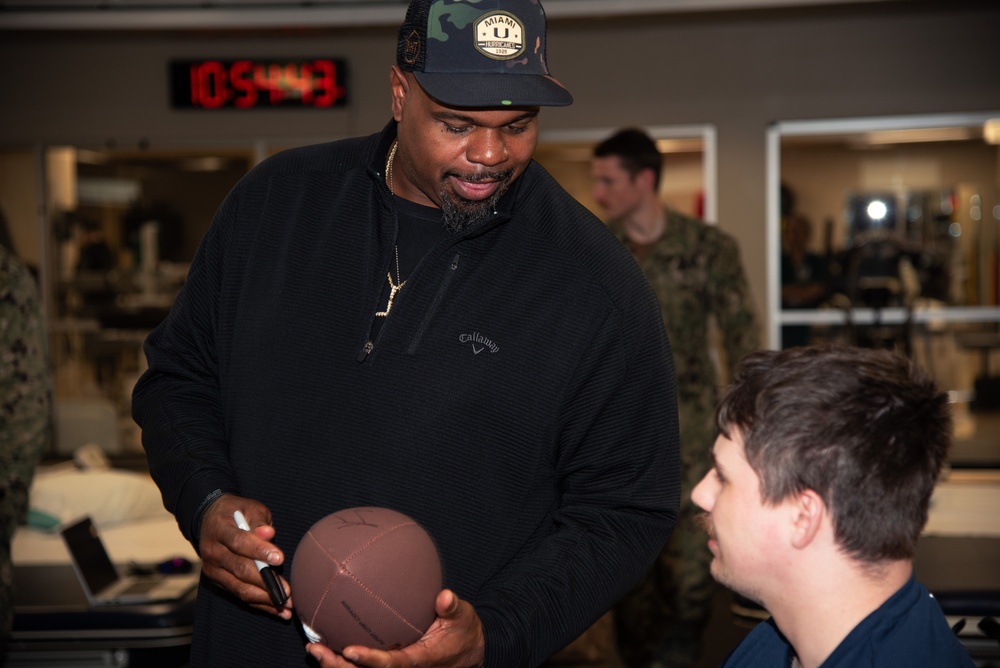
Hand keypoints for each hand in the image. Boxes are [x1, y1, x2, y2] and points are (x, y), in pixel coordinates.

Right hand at [198, 493, 292, 619]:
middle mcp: (213, 552)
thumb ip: (259, 522)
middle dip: (266, 582)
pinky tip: (277, 610)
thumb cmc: (236, 513)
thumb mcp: (249, 509)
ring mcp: (213, 570)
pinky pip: (240, 595)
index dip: (259, 551)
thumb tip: (269, 534)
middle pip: (240, 569)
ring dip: (265, 598)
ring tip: (287, 605)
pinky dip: (259, 604)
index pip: (239, 542)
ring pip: (240, 588)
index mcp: (220, 529)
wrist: (210, 521)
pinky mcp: (217, 582)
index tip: (279, 558)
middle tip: (288, 591)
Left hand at [305, 589, 483, 666]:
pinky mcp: (393, 664)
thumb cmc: (463, 633)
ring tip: (314, 648)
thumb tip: (444, 596)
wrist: (469, 652)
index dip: (369, 660)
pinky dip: (346, 659)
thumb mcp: (463, 618)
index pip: (392, 664)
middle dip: (339, 667)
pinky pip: (366, 667)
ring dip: (336, 665)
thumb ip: (452, 608)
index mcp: (420, 661)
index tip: (350, 649)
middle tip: (317, 649)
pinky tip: (329, 642)